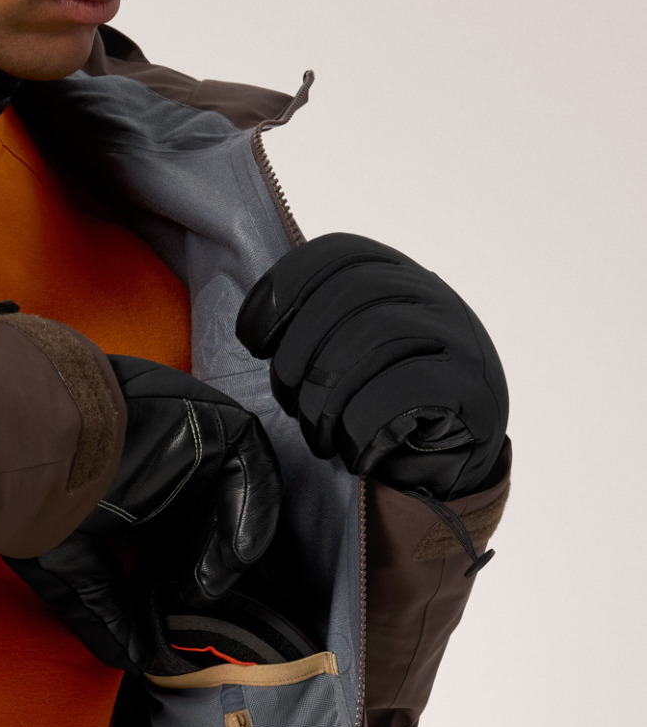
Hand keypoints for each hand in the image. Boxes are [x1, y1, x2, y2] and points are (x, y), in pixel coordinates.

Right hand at [6, 357, 281, 673]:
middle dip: (215, 575)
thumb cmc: (44, 503)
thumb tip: (140, 662)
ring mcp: (194, 450)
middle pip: (213, 529)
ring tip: (203, 588)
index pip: (177, 551)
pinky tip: (226, 556)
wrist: (43, 446)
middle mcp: (169, 476)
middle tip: (208, 615)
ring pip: (237, 504)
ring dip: (228, 553)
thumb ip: (110, 618)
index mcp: (135, 507)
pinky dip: (250, 517)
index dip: (186, 587)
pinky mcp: (216, 427)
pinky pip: (254, 471)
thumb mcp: (73, 574)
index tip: (182, 622)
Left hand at [236, 233, 507, 498]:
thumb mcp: (346, 358)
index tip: (255, 342)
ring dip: (327, 399)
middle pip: (348, 294)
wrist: (449, 471)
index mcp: (396, 278)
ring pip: (374, 337)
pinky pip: (404, 391)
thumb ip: (317, 329)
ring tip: (321, 438)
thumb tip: (255, 327)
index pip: (336, 255)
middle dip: (298, 356)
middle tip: (290, 404)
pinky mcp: (473, 388)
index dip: (282, 292)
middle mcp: (432, 296)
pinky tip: (357, 453)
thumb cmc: (381, 413)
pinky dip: (364, 428)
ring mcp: (459, 337)